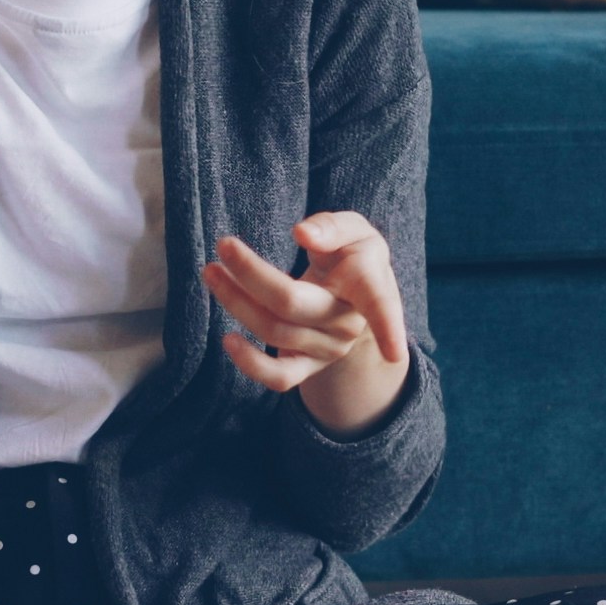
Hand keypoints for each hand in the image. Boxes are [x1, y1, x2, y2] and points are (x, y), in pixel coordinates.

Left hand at [203, 211, 410, 437]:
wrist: (351, 298)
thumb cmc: (352, 257)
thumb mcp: (354, 231)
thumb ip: (333, 226)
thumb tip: (303, 234)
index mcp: (369, 286)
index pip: (379, 305)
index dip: (388, 327)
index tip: (394, 353)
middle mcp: (349, 324)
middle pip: (293, 304)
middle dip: (252, 274)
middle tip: (224, 245)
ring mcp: (328, 350)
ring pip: (275, 331)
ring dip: (235, 300)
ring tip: (212, 271)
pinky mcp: (307, 367)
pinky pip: (279, 378)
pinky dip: (250, 364)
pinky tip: (228, 340)